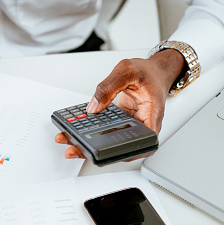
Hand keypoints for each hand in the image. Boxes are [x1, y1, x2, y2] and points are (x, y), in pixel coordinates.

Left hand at [55, 49, 185, 158]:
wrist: (154, 70)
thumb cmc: (149, 72)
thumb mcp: (127, 71)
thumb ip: (108, 87)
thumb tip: (94, 106)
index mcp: (151, 115)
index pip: (142, 142)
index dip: (125, 153)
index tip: (106, 155)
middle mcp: (141, 124)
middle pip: (120, 145)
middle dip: (95, 151)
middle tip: (75, 150)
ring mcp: (130, 124)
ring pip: (110, 139)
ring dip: (89, 142)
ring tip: (69, 141)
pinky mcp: (122, 121)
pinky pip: (106, 129)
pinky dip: (91, 129)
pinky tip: (76, 127)